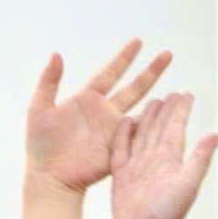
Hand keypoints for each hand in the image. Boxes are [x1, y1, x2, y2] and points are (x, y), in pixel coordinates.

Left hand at [27, 39, 172, 191]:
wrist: (49, 177)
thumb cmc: (41, 145)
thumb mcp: (39, 108)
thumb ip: (48, 81)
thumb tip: (57, 54)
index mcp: (87, 99)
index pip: (110, 73)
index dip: (124, 58)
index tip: (138, 41)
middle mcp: (104, 111)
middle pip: (134, 87)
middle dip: (151, 71)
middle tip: (168, 55)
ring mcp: (113, 129)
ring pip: (141, 109)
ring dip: (159, 99)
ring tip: (178, 89)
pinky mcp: (118, 147)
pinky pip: (139, 134)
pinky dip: (154, 125)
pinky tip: (169, 116)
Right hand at [108, 93, 217, 218]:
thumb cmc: (169, 215)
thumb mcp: (187, 184)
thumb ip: (200, 158)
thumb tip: (217, 134)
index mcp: (170, 159)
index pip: (176, 128)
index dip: (181, 110)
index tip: (186, 94)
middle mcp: (155, 161)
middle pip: (160, 128)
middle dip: (165, 110)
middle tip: (171, 93)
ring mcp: (138, 168)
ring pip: (142, 136)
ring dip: (147, 119)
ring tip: (151, 103)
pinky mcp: (122, 177)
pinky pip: (121, 150)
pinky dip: (122, 135)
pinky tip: (125, 124)